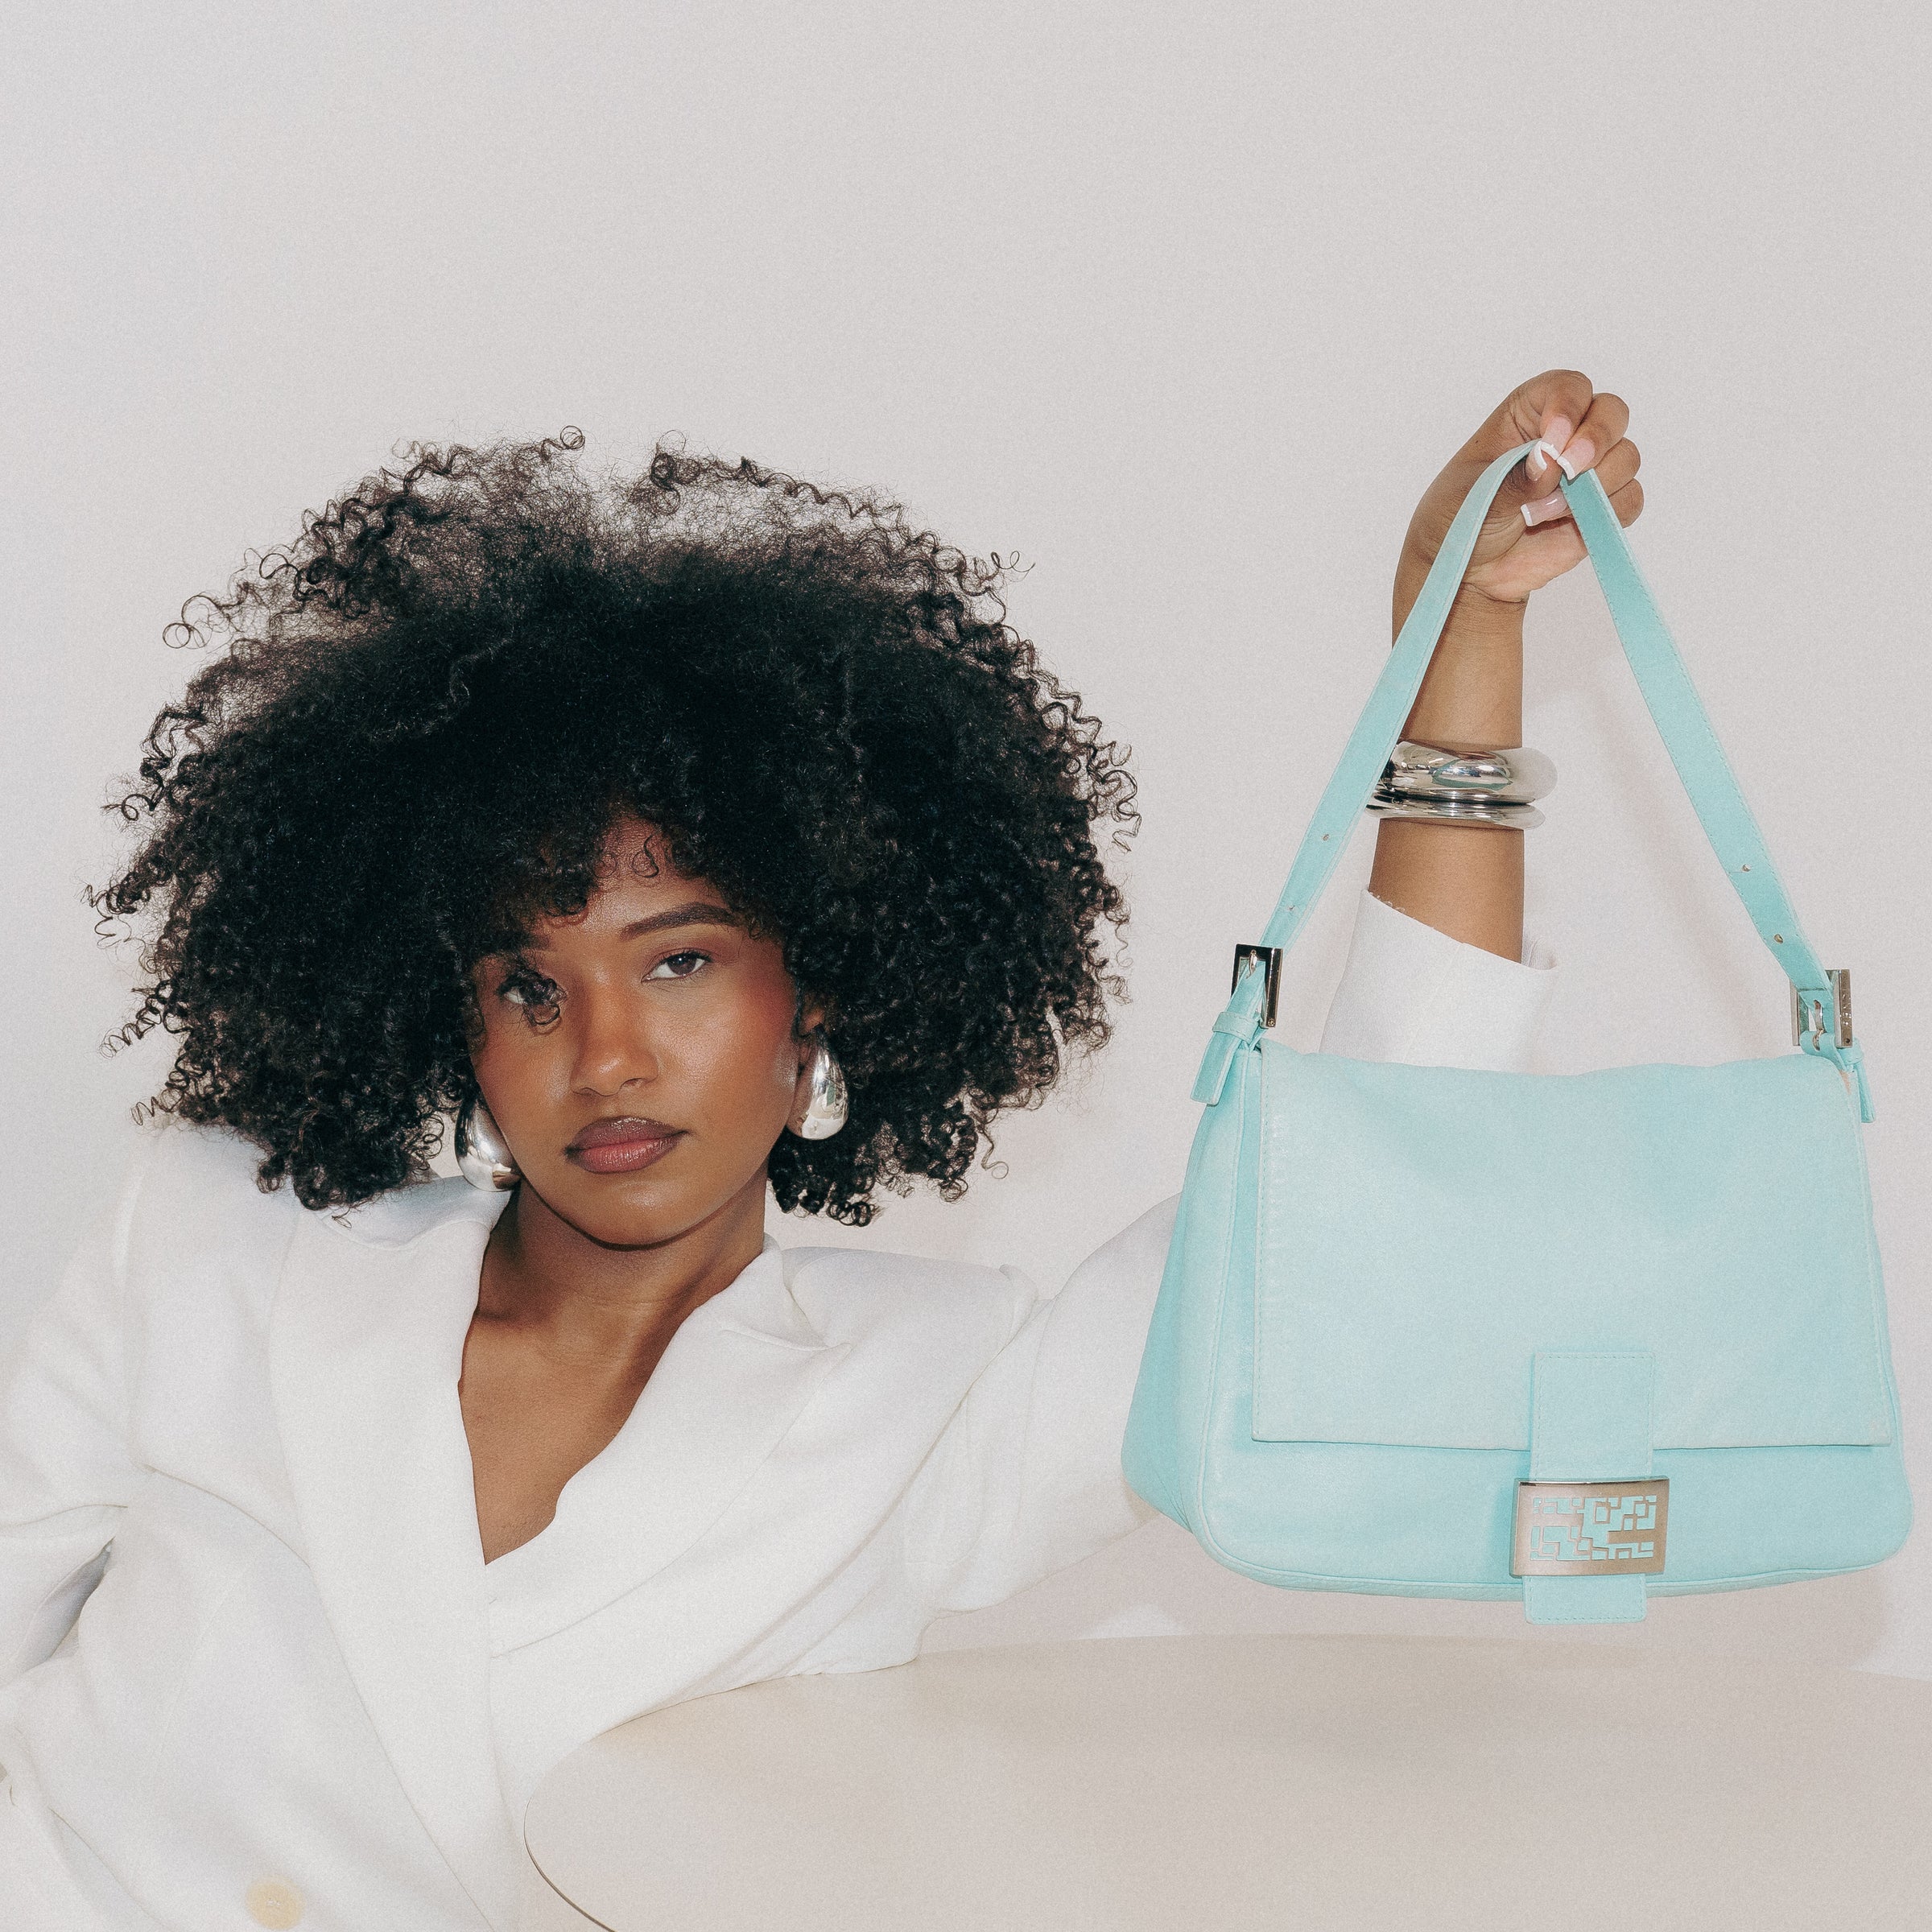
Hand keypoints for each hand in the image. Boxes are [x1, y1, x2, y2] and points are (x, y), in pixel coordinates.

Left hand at [1398, 370, 1644, 616]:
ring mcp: (1587, 473)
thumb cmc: (1462, 520)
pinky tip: (1566, 524)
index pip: (1568, 387)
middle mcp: (1566, 436)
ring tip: (1540, 513)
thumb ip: (1514, 480)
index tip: (1552, 440)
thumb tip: (1550, 461)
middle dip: (1597, 439)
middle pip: (1612, 412)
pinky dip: (1606, 512)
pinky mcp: (1600, 509)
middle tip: (1569, 470)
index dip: (1568, 407)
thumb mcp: (1476, 495)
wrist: (1468, 571)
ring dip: (1592, 486)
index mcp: (1528, 415)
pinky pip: (1629, 500)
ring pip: (1626, 457)